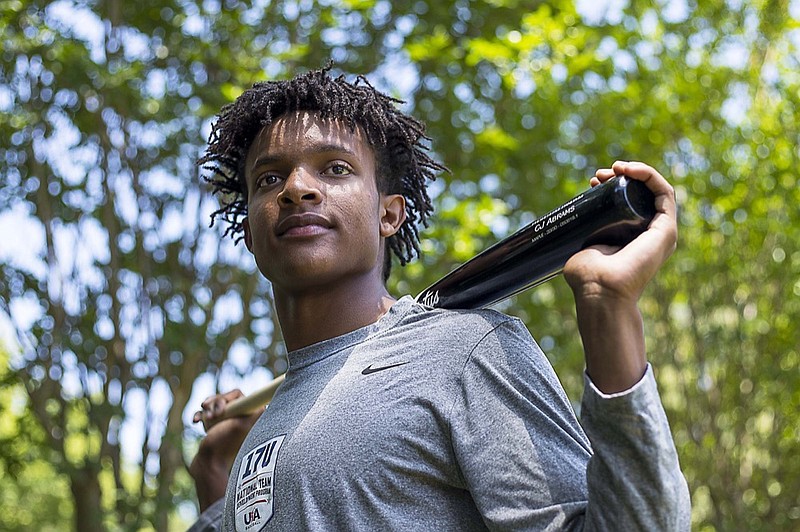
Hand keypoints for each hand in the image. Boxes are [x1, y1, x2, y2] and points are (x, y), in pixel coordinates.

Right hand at [189, 390, 263, 511]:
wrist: (209, 462)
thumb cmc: (224, 444)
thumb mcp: (241, 426)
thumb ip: (254, 412)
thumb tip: (264, 403)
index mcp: (248, 414)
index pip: (236, 394)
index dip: (226, 398)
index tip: (222, 411)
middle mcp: (239, 415)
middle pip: (223, 397)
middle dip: (214, 404)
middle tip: (212, 416)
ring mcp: (227, 420)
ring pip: (214, 403)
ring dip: (207, 409)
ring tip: (205, 420)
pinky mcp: (215, 425)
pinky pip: (205, 412)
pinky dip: (200, 414)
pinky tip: (196, 421)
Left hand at [563, 161, 676, 392]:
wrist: (600, 290)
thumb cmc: (587, 277)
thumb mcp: (583, 249)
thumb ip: (582, 241)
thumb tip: (569, 229)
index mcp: (632, 238)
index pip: (629, 203)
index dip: (612, 187)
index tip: (592, 182)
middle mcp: (649, 235)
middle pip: (641, 195)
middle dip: (620, 178)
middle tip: (598, 176)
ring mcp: (660, 232)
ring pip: (654, 190)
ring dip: (636, 172)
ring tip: (613, 168)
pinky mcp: (666, 229)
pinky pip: (665, 193)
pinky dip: (650, 176)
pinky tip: (630, 169)